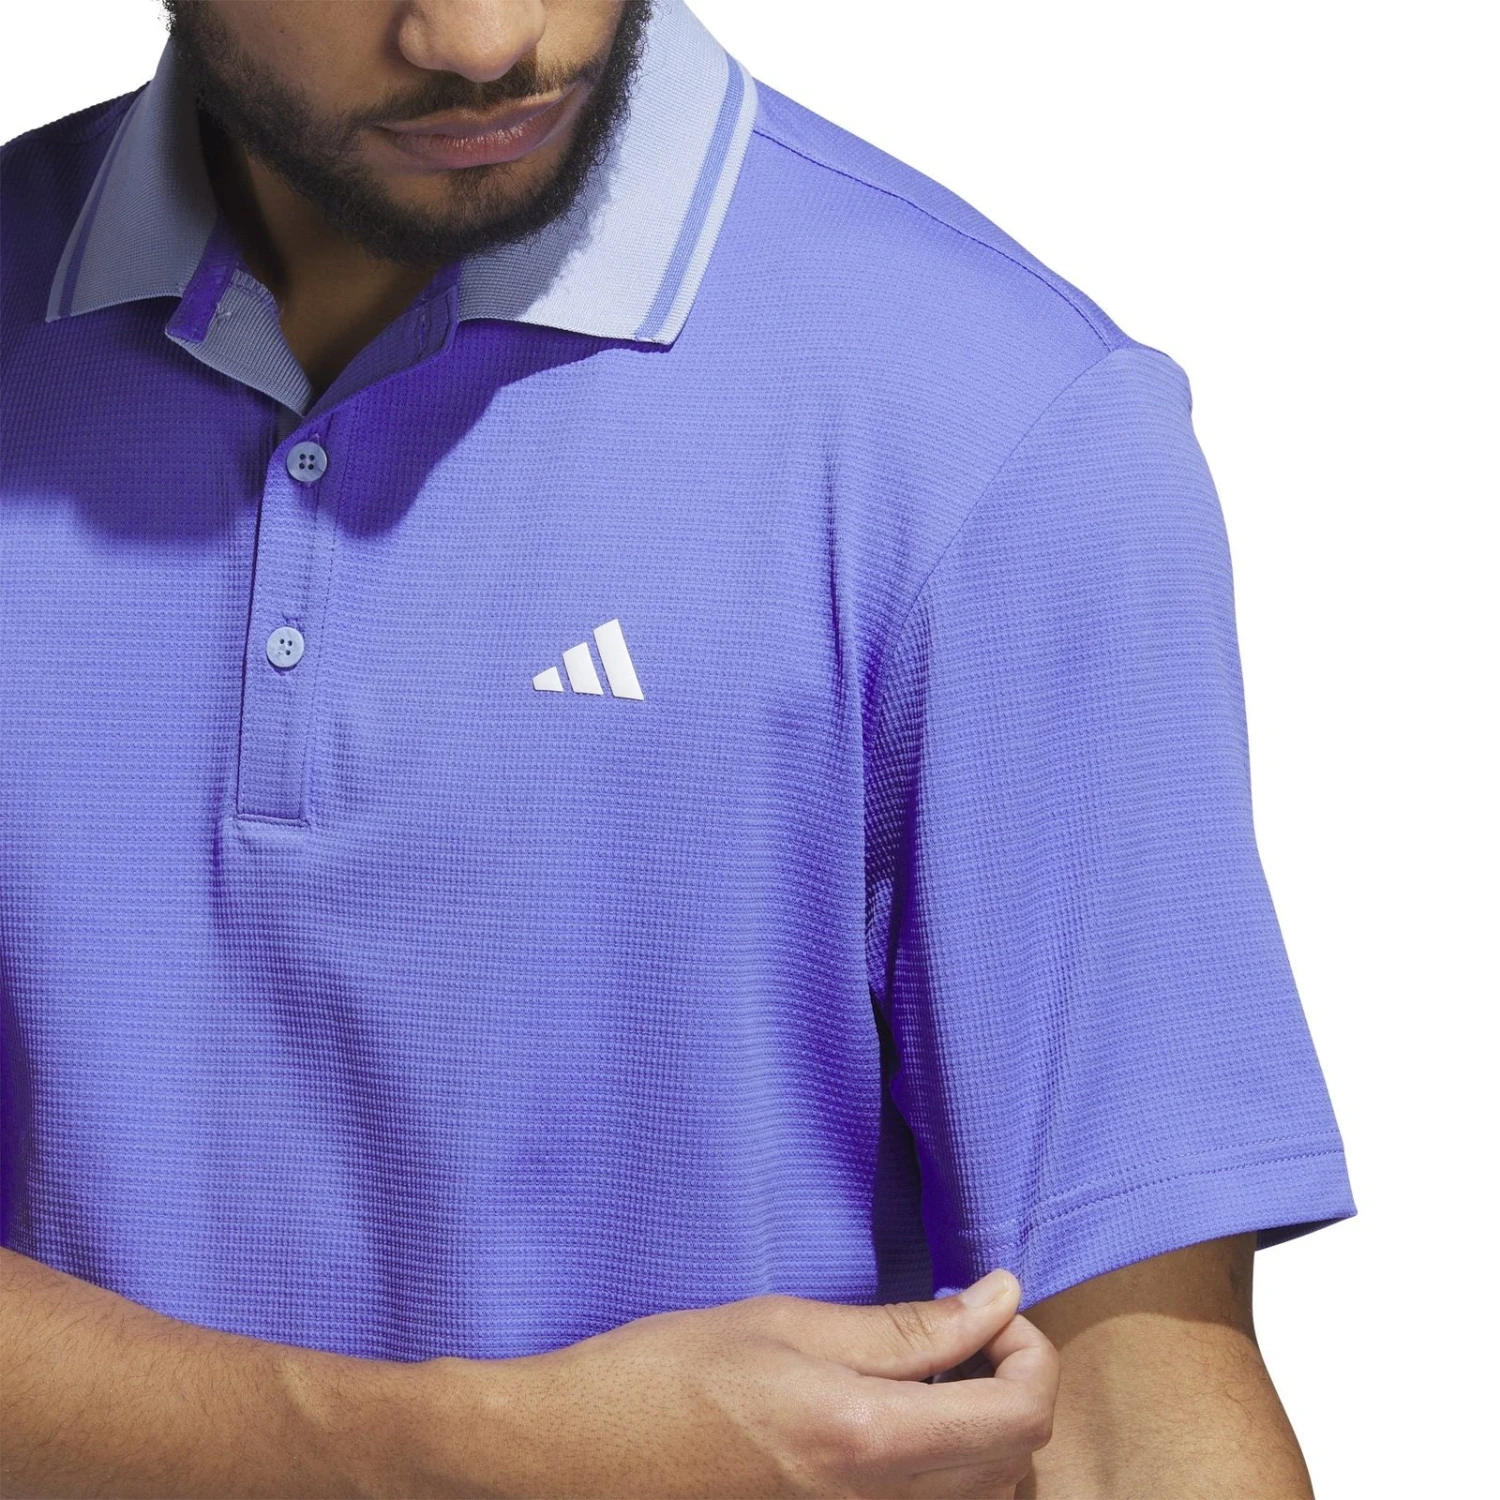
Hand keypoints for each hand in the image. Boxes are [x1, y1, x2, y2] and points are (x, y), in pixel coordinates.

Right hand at [439, 1267, 1057, 1497]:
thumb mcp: (782, 1324)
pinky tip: (894, 1426)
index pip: (1020, 1414)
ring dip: (985, 1437)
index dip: (1031, 1352)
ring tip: (933, 1377)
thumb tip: (992, 1300)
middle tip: (969, 1335)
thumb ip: (901, 1328)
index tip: (996, 1308)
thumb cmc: (663, 1375)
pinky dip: (941, 1472)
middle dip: (1015, 1389)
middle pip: (1015, 1466)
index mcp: (867, 1441)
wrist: (572, 1460)